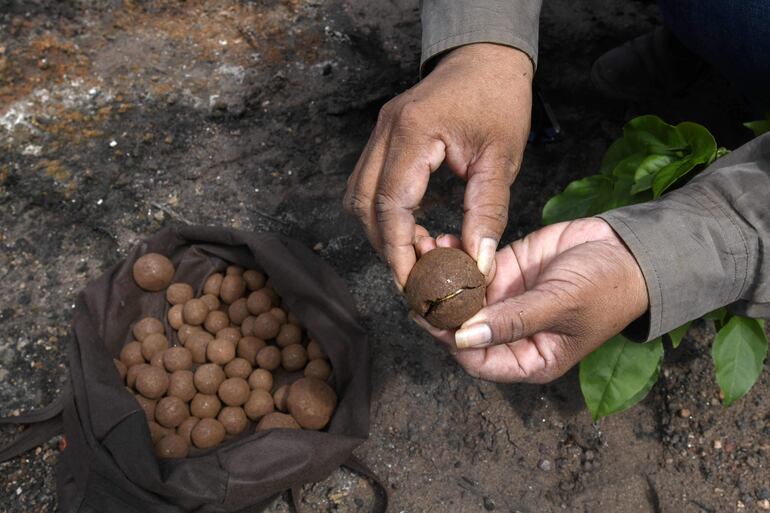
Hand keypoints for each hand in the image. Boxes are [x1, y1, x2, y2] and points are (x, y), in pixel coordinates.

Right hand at [343, 43, 532, 287]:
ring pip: (358, 196)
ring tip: (416, 253)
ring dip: (381, 232)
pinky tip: (411, 227)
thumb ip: (487, 213)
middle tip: (416, 275)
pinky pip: (368, 183)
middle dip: (386, 247)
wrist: (488, 58)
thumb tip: (476, 262)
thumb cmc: (500, 100)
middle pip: (363, 204)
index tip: (413, 283)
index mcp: (415, 131)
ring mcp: (380, 131)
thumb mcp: (503, 159)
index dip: (398, 251)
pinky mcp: (384, 137)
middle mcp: (387, 130)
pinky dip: (383, 213)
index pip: (390, 204)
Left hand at [412, 218, 648, 383]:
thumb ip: (513, 321)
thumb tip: (464, 336)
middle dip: (436, 305)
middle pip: (460, 328)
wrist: (628, 248)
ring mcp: (504, 302)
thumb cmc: (606, 287)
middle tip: (414, 281)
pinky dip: (454, 256)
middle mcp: (509, 334)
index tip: (430, 313)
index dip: (450, 339)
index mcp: (528, 358)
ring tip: (422, 252)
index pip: (476, 359)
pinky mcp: (504, 272)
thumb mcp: (560, 305)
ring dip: (440, 277)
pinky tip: (441, 240)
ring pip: (460, 296)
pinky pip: (470, 269)